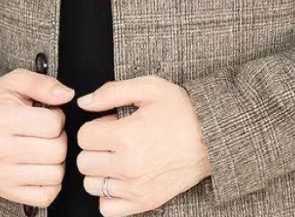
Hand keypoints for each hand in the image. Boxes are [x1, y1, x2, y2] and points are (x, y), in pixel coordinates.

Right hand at [0, 68, 74, 206]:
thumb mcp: (18, 81)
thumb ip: (44, 84)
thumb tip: (67, 95)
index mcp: (1, 119)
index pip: (53, 124)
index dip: (57, 116)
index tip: (47, 114)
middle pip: (57, 151)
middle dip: (59, 137)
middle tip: (46, 131)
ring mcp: (2, 174)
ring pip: (55, 174)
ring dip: (56, 159)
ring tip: (42, 146)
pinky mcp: (6, 191)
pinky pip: (47, 195)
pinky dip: (51, 181)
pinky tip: (41, 165)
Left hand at [76, 75, 210, 216]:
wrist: (211, 137)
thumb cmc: (181, 111)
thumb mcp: (148, 88)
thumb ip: (110, 92)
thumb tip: (84, 102)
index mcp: (126, 137)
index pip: (83, 137)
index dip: (95, 126)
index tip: (110, 124)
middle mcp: (128, 167)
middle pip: (83, 162)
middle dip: (95, 147)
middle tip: (114, 139)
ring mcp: (135, 189)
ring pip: (92, 185)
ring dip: (100, 171)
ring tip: (118, 157)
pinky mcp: (144, 202)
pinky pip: (107, 208)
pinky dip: (109, 194)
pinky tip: (121, 177)